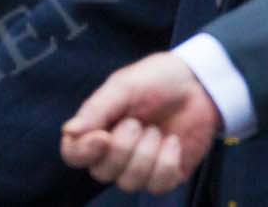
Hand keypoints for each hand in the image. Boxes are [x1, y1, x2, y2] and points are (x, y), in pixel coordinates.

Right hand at [59, 52, 220, 194]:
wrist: (199, 85)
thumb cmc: (155, 80)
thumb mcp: (123, 87)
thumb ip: (96, 110)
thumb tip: (68, 131)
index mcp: (96, 128)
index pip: (74, 154)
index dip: (84, 151)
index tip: (103, 137)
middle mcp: (113, 152)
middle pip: (102, 173)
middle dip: (123, 148)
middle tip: (137, 122)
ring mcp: (139, 167)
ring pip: (129, 183)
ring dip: (146, 155)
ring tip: (156, 130)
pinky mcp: (164, 176)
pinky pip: (157, 186)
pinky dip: (167, 163)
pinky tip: (172, 142)